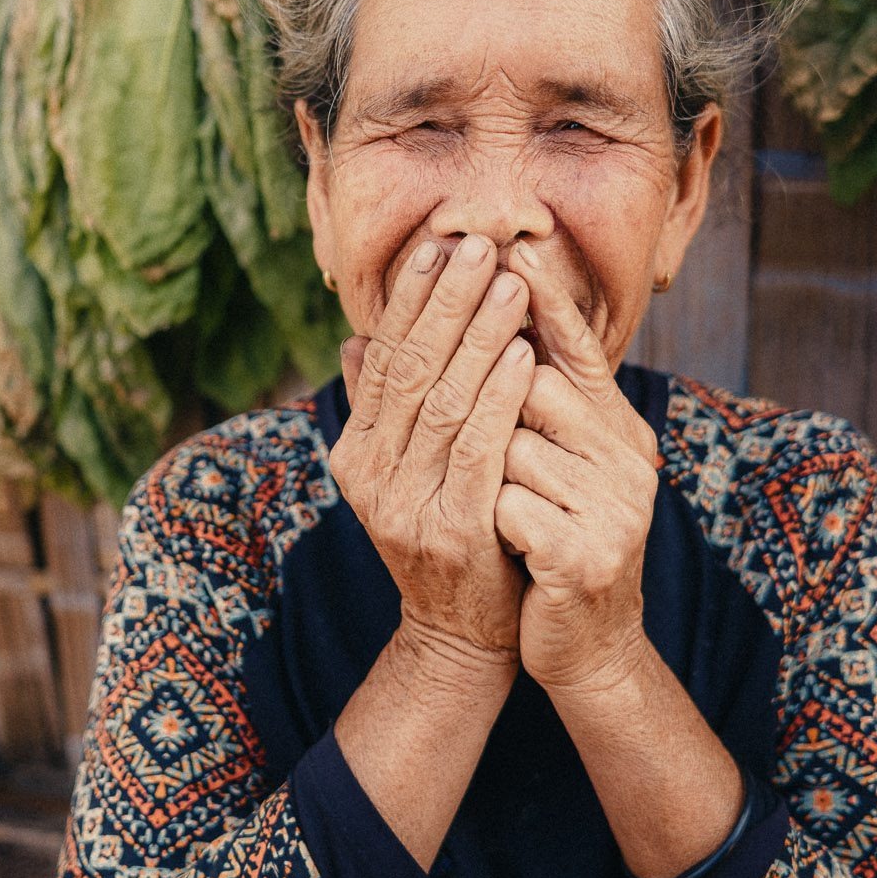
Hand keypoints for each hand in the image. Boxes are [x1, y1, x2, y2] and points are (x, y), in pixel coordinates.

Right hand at [330, 234, 536, 664]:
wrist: (462, 631)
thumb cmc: (447, 534)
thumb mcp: (406, 469)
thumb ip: (384, 407)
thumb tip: (355, 339)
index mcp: (356, 452)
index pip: (382, 359)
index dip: (411, 300)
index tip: (442, 246)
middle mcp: (370, 476)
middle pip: (410, 369)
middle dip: (446, 302)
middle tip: (478, 246)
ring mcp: (406, 505)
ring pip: (443, 401)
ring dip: (478, 336)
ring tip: (509, 285)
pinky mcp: (452, 529)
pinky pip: (478, 447)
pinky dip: (499, 395)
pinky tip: (521, 355)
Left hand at [493, 247, 661, 692]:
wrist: (587, 646)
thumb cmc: (552, 542)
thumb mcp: (540, 467)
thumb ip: (511, 402)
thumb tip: (452, 332)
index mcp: (616, 429)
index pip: (579, 350)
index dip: (549, 301)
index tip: (518, 250)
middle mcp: (627, 456)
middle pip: (534, 390)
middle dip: (494, 415)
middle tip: (496, 460)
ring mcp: (615, 505)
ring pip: (511, 450)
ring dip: (491, 481)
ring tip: (508, 517)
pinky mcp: (589, 554)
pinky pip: (510, 510)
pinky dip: (497, 529)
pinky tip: (513, 552)